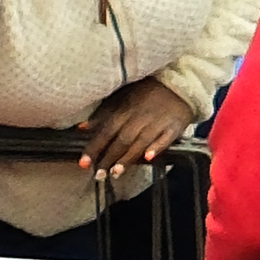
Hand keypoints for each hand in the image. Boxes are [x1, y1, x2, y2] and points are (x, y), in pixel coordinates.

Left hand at [78, 87, 192, 184]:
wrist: (179, 84)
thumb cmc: (146, 93)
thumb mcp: (121, 97)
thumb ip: (102, 114)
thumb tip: (81, 128)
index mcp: (124, 110)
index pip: (105, 131)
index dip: (94, 147)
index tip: (83, 163)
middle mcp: (139, 118)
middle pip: (121, 140)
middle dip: (109, 158)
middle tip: (98, 175)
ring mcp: (158, 123)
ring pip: (140, 142)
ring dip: (128, 158)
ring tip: (116, 173)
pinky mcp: (174, 128)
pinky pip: (165, 139)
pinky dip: (156, 148)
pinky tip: (148, 158)